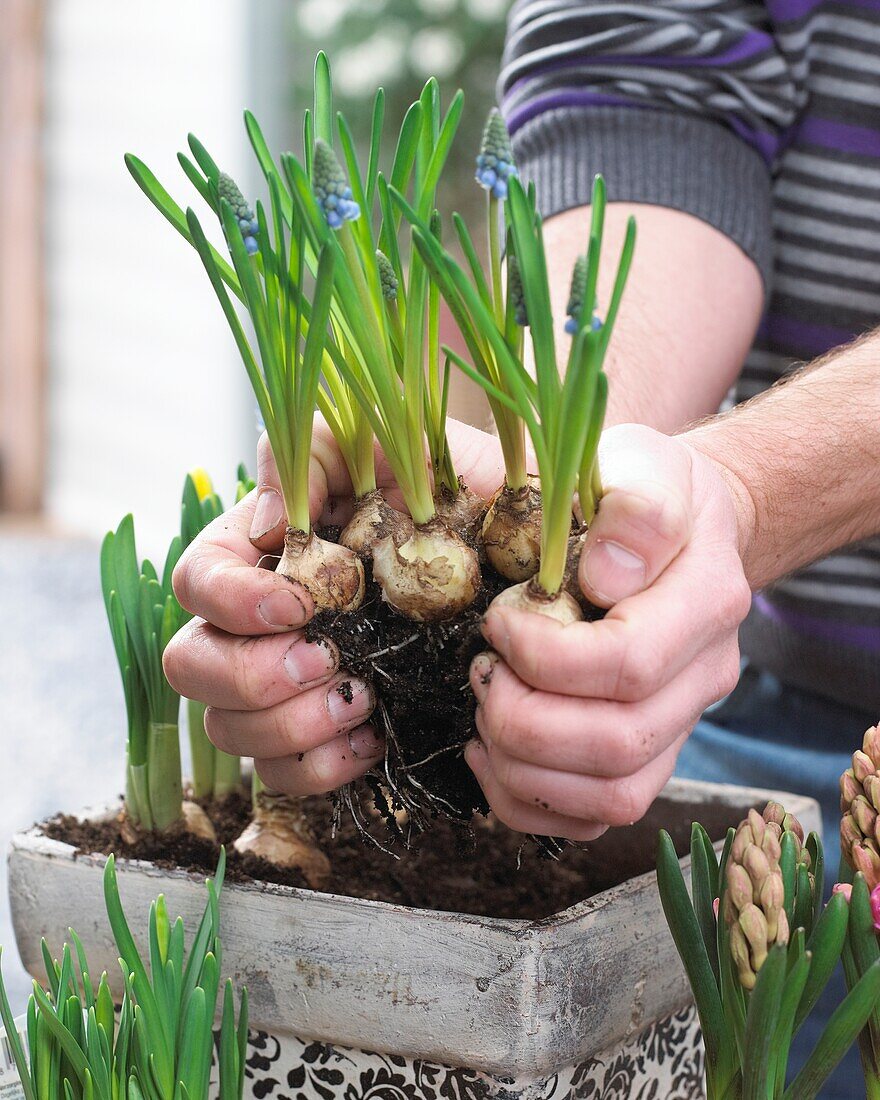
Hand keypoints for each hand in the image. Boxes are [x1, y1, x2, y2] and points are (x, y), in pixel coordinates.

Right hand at [163, 418, 506, 797]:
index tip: (298, 607)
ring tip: (363, 698)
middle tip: (327, 661)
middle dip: (250, 675)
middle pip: (191, 664)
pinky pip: (284, 776)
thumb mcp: (398, 445)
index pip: (196, 579)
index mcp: (267, 548)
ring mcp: (288, 681)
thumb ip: (318, 454)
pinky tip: (374, 735)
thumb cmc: (460, 492)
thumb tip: (266, 524)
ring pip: (227, 729)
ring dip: (288, 725)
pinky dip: (321, 766)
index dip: (230, 601)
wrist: (527, 554)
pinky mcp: (325, 734)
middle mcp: (262, 620)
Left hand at [464, 423, 753, 840]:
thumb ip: (636, 506)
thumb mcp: (641, 463)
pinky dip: (530, 803)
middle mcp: (705, 675)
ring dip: (523, 769)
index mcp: (707, 601)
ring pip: (613, 795)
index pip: (626, 663)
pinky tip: (490, 756)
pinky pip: (597, 816)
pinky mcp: (648, 754)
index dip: (543, 655)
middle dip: (522, 719)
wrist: (677, 527)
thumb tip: (605, 574)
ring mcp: (680, 723)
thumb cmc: (638, 489)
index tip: (496, 619)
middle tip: (478, 673)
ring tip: (482, 716)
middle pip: (616, 744)